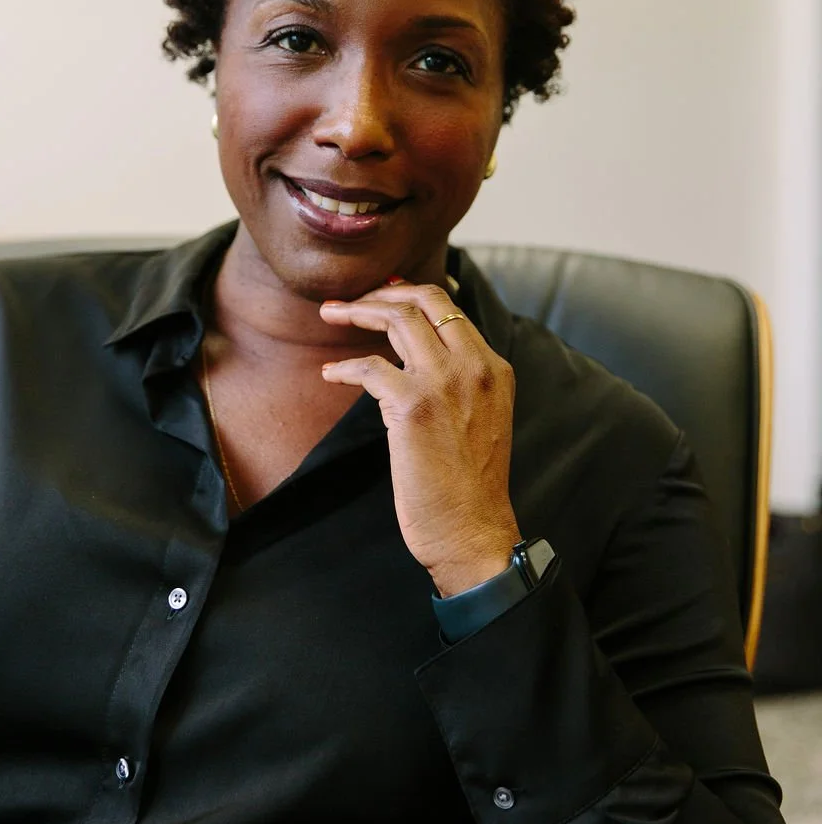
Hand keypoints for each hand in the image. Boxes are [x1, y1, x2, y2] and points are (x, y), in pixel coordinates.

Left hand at [319, 281, 520, 595]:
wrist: (472, 531)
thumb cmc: (470, 487)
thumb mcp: (481, 418)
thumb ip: (460, 383)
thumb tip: (416, 358)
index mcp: (494, 367)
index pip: (450, 308)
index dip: (409, 293)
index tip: (381, 293)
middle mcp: (474, 366)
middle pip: (423, 301)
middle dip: (379, 294)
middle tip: (347, 302)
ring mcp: (444, 383)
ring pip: (398, 319)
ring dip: (357, 312)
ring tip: (330, 316)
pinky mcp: (412, 405)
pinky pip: (368, 367)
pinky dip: (343, 367)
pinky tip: (330, 373)